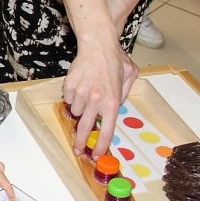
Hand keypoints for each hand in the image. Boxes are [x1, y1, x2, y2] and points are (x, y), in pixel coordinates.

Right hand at [63, 38, 136, 158]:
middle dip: (80, 142)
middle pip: (85, 128)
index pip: (106, 131)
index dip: (101, 146)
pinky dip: (73, 97)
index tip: (96, 154)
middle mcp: (96, 100)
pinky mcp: (69, 87)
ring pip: (76, 111)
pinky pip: (69, 99)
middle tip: (78, 150)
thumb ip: (124, 94)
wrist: (98, 45)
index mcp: (112, 102)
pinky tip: (81, 86)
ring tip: (88, 94)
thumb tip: (116, 106)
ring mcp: (81, 94)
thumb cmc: (115, 60)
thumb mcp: (130, 77)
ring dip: (80, 109)